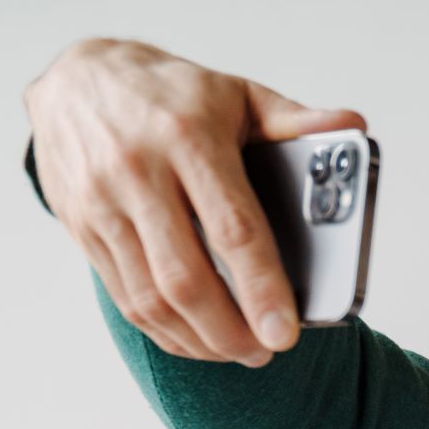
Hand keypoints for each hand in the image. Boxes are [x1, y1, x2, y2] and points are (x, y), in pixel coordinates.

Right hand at [22, 38, 365, 363]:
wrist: (77, 76)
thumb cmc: (169, 92)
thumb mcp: (235, 92)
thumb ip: (292, 120)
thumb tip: (350, 127)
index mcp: (188, 139)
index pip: (233, 228)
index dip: (261, 288)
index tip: (285, 332)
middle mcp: (138, 171)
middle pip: (186, 278)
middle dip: (230, 331)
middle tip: (266, 351)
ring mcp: (102, 202)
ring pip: (150, 296)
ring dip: (198, 339)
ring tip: (238, 351)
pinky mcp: (80, 225)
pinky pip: (124, 295)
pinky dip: (164, 330)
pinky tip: (196, 339)